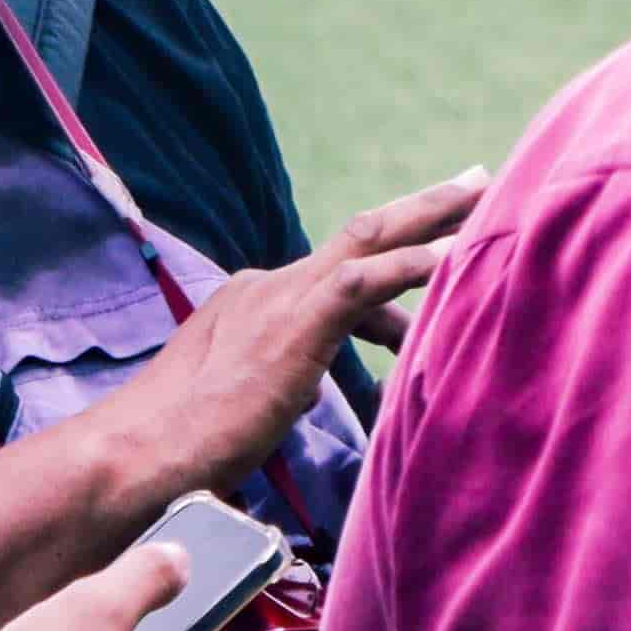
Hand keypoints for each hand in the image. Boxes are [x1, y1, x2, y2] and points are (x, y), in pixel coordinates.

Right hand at [104, 173, 485, 506]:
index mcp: (258, 299)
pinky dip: (411, 269)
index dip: (397, 271)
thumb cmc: (187, 442)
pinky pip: (364, 283)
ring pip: (370, 240)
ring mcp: (281, 298)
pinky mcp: (294, 324)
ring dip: (433, 221)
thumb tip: (305, 386)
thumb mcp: (249, 398)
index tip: (439, 261)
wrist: (143, 449)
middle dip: (424, 209)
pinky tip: (453, 262)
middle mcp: (271, 284)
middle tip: (477, 180)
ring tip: (487, 203)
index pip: (340, 275)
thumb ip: (283, 379)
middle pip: (362, 233)